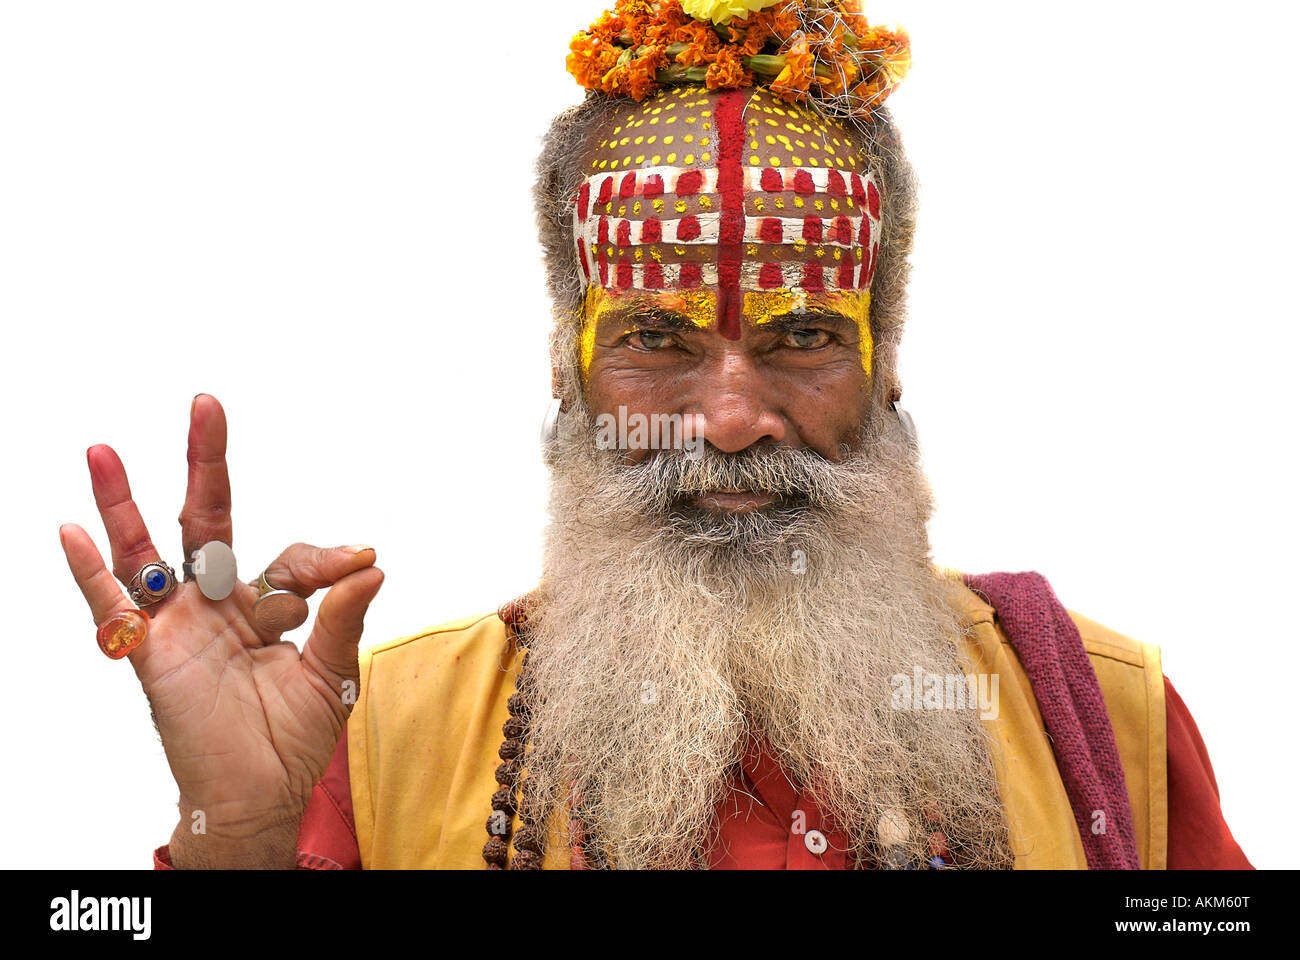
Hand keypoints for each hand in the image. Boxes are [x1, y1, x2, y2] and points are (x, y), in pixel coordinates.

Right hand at [60, 394, 382, 867]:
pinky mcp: (152, 655)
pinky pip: (113, 608)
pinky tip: (70, 528)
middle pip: (207, 521)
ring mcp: (181, 625)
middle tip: (207, 405)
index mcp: (268, 605)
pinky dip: (90, 572)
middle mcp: (219, 604)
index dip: (324, 557)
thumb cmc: (293, 738)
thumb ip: (344, 617)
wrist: (260, 798)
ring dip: (124, 502)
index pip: (291, 559)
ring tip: (104, 450)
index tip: (358, 559)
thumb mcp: (332, 672)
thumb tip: (371, 563)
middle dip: (206, 464)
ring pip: (146, 552)